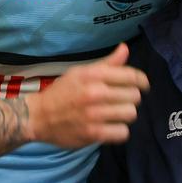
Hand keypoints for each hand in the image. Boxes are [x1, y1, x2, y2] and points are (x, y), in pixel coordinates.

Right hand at [26, 43, 149, 147]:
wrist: (38, 116)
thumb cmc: (62, 92)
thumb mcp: (81, 72)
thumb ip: (107, 64)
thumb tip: (125, 48)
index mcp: (93, 75)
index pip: (132, 76)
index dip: (142, 81)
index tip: (143, 85)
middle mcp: (95, 93)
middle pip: (134, 96)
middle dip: (130, 98)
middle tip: (120, 101)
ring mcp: (94, 115)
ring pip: (131, 114)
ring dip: (125, 115)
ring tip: (115, 114)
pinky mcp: (93, 134)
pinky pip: (123, 133)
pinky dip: (119, 131)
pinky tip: (110, 127)